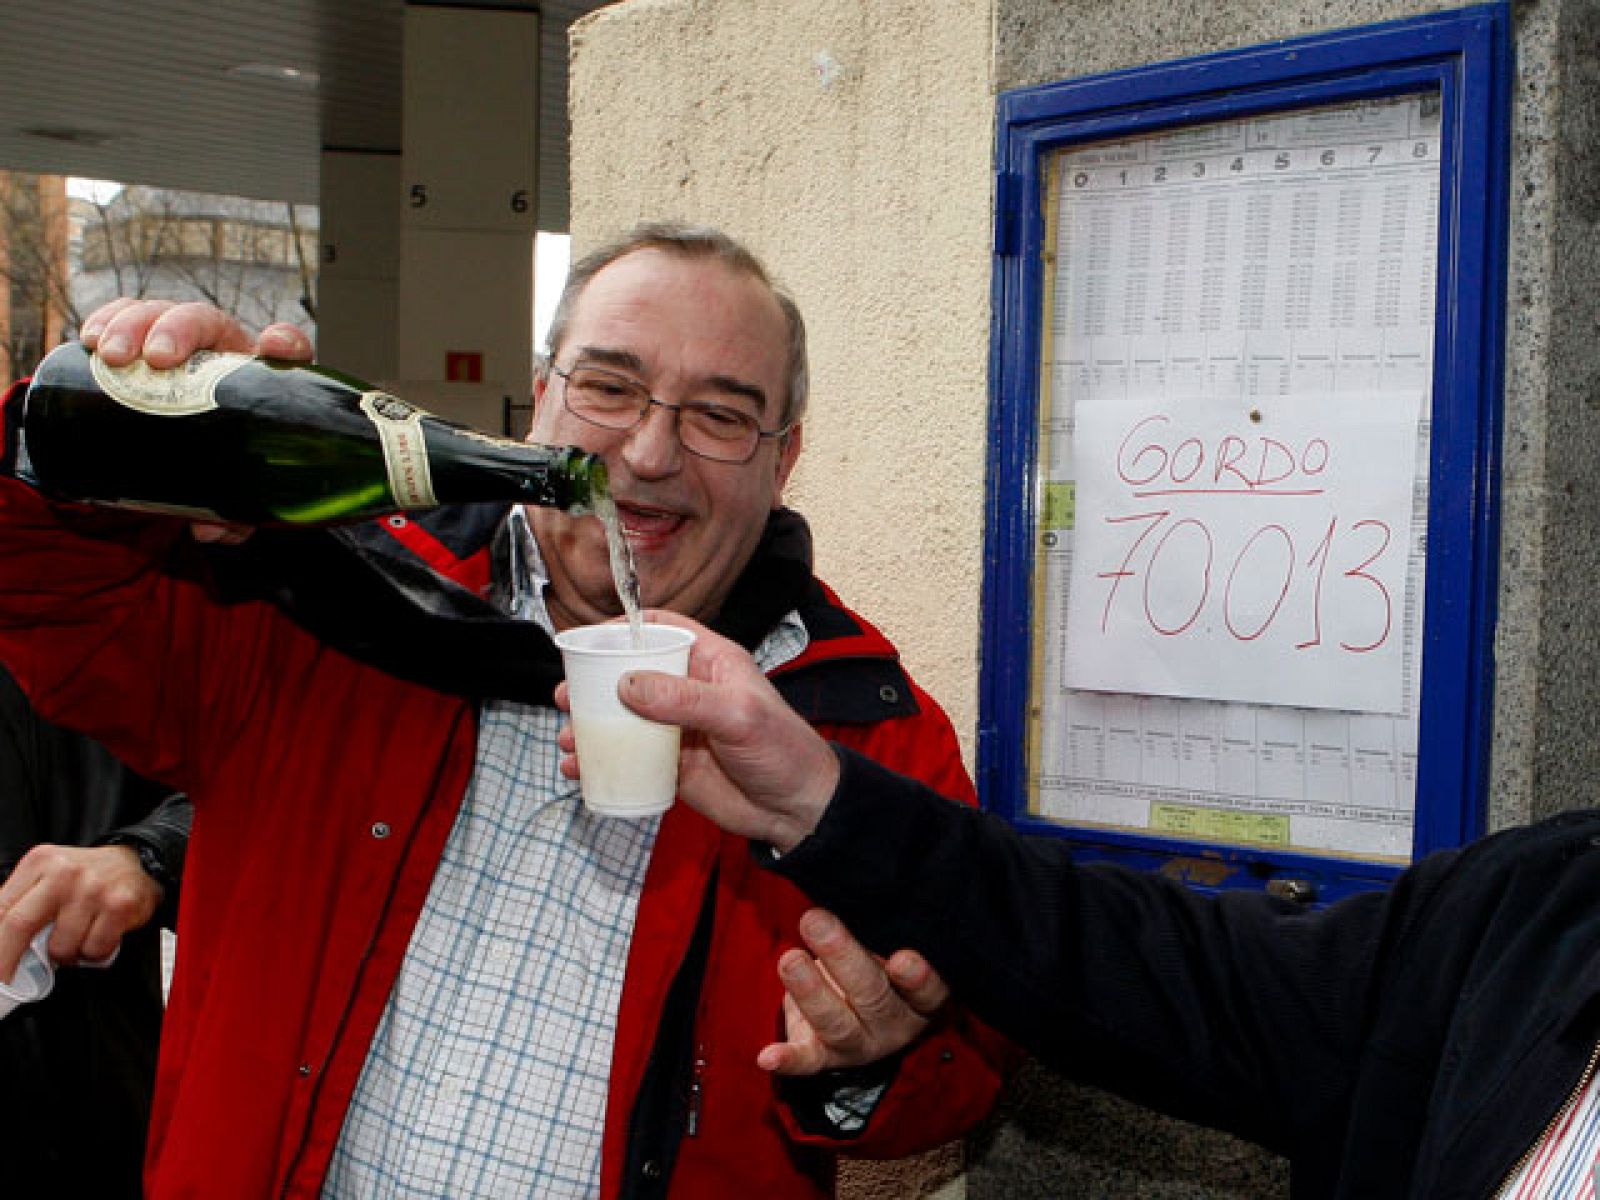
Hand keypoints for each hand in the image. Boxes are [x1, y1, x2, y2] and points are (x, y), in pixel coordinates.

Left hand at [0, 844, 161, 983]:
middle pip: (21, 925)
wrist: (137, 863)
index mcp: (40, 862)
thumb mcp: (46, 876)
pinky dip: (93, 954)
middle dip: (7, 962)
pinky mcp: (119, 906)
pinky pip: (94, 950)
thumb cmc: (85, 877)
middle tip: (5, 984)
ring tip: (75, 939)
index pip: (2, 910)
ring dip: (65, 956)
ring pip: (60, 947)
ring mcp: (93, 889)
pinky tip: (97, 937)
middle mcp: (65, 872)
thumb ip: (20, 902)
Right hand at [78, 298, 312, 542]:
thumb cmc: (233, 467)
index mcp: (262, 378)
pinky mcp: (144, 348)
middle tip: (155, 359)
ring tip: (110, 353)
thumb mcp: (243, 490)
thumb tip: (208, 530)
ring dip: (133, 324)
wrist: (209, 455)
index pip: (284, 347)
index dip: (283, 343)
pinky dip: (108, 321)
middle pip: (204, 321)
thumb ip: (236, 513)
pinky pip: (125, 320)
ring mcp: (183, 345)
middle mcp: (224, 353)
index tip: (270, 345)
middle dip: (175, 329)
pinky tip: (92, 337)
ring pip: (160, 315)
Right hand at [554, 612, 839, 852]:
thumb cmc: (783, 750)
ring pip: (623, 717)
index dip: (623, 628)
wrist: (797, 810)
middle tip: (564, 696)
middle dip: (592, 682)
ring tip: (568, 740)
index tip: (587, 639)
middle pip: (630, 673)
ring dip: (590, 725)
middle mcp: (689, 689)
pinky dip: (601, 761)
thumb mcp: (737, 715)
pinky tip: (581, 770)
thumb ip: (684, 699)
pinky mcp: (671, 764)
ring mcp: (677, 728)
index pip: (661, 629)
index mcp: (710, 661)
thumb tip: (627, 684)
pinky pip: (628, 757)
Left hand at [758, 908, 949, 1074]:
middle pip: (874, 997)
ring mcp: (859, 1043)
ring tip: (789, 960)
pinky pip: (806, 1060)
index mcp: (921, 996)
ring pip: (838, 1023)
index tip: (903, 958)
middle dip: (843, 957)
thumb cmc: (880, 964)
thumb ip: (882, 923)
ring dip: (811, 992)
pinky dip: (787, 1059)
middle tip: (815, 920)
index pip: (928, 988)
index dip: (918, 977)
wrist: (862, 1016)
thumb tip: (857, 878)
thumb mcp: (890, 942)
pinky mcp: (824, 1056)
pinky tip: (768, 1057)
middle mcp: (895, 1023)